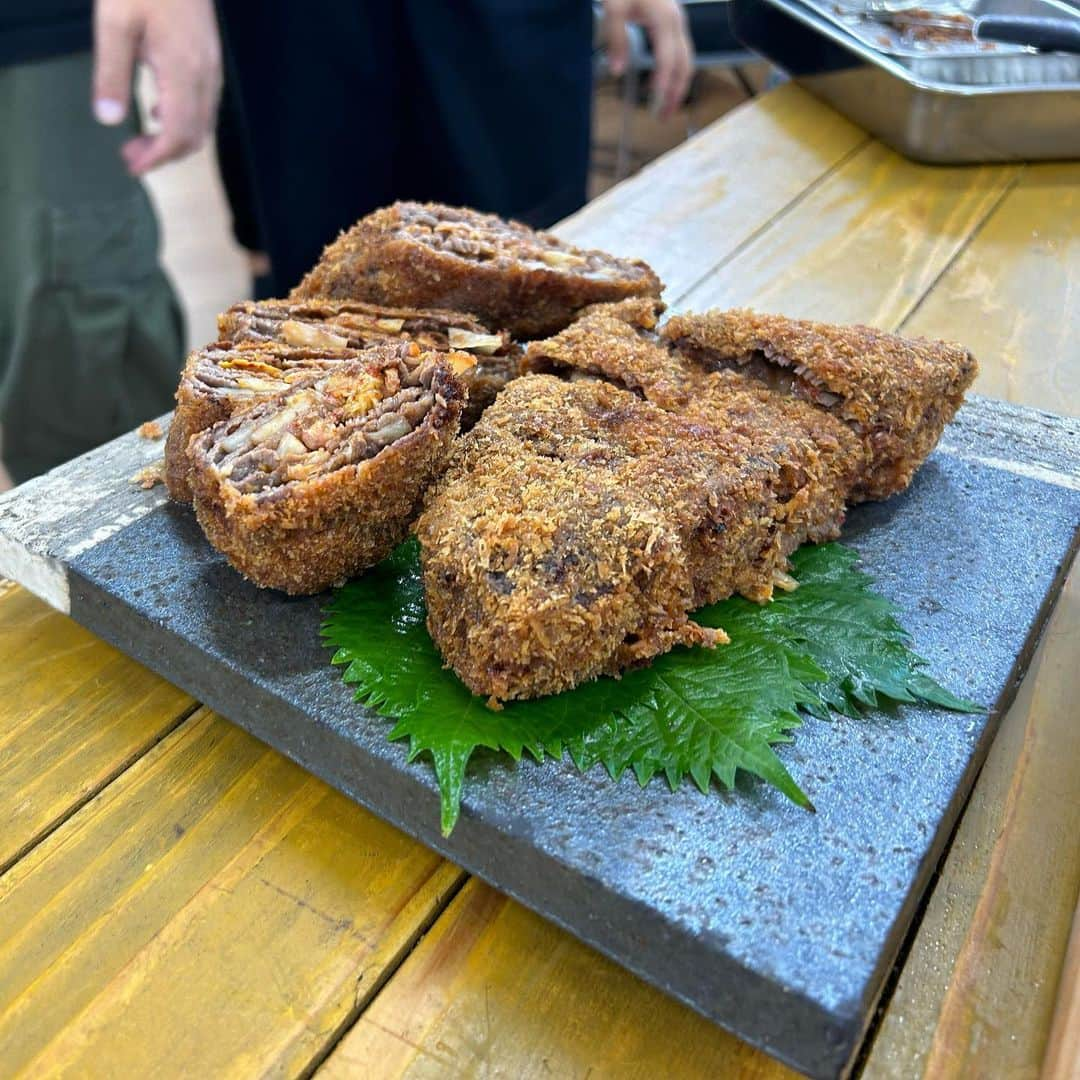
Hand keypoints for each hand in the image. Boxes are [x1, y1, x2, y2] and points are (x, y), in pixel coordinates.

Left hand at [92, 0, 221, 174]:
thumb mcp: (115, 21)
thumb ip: (111, 72)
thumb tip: (108, 118)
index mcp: (183, 71)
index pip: (177, 134)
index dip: (157, 157)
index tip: (133, 166)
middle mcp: (205, 76)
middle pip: (195, 136)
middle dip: (164, 154)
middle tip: (131, 155)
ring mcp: (212, 68)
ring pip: (202, 123)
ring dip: (174, 139)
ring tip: (142, 139)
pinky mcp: (210, 59)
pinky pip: (204, 105)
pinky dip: (183, 120)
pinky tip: (157, 111)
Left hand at [603, 0, 694, 119]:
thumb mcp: (612, 5)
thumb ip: (615, 37)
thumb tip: (617, 71)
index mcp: (665, 18)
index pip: (668, 59)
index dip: (663, 83)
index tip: (656, 104)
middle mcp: (676, 21)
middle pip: (684, 64)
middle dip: (675, 93)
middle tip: (663, 118)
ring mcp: (676, 22)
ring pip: (685, 60)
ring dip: (676, 87)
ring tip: (663, 109)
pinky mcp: (671, 22)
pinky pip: (678, 53)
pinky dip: (672, 74)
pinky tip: (657, 85)